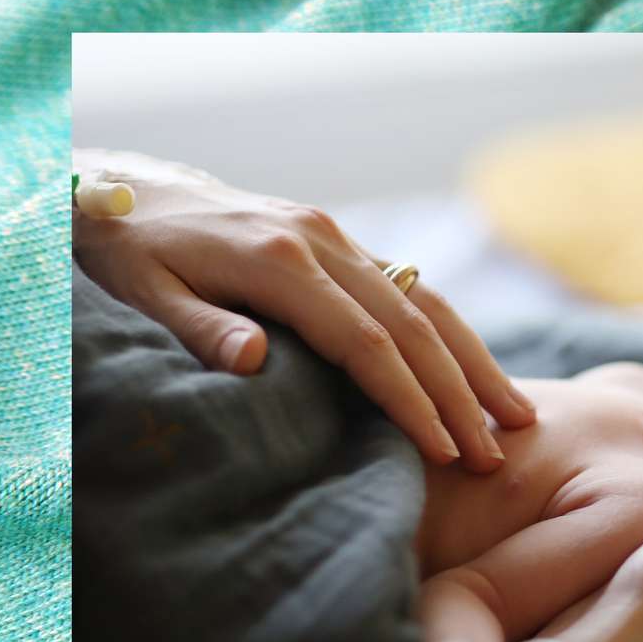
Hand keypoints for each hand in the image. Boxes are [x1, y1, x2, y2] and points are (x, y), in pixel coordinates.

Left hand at [71, 149, 533, 470]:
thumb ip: (200, 327)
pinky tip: (474, 375)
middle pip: (414, 324)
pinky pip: (413, 292)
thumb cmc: (128, 252)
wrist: (129, 188)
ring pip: (428, 302)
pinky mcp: (343, 243)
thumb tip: (255, 360)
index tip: (444, 451)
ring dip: (474, 362)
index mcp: (279, 259)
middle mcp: (323, 241)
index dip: (410, 400)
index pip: (367, 342)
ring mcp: (339, 237)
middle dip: (461, 393)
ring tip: (515, 416)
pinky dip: (451, 337)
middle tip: (497, 453)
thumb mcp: (142, 291)